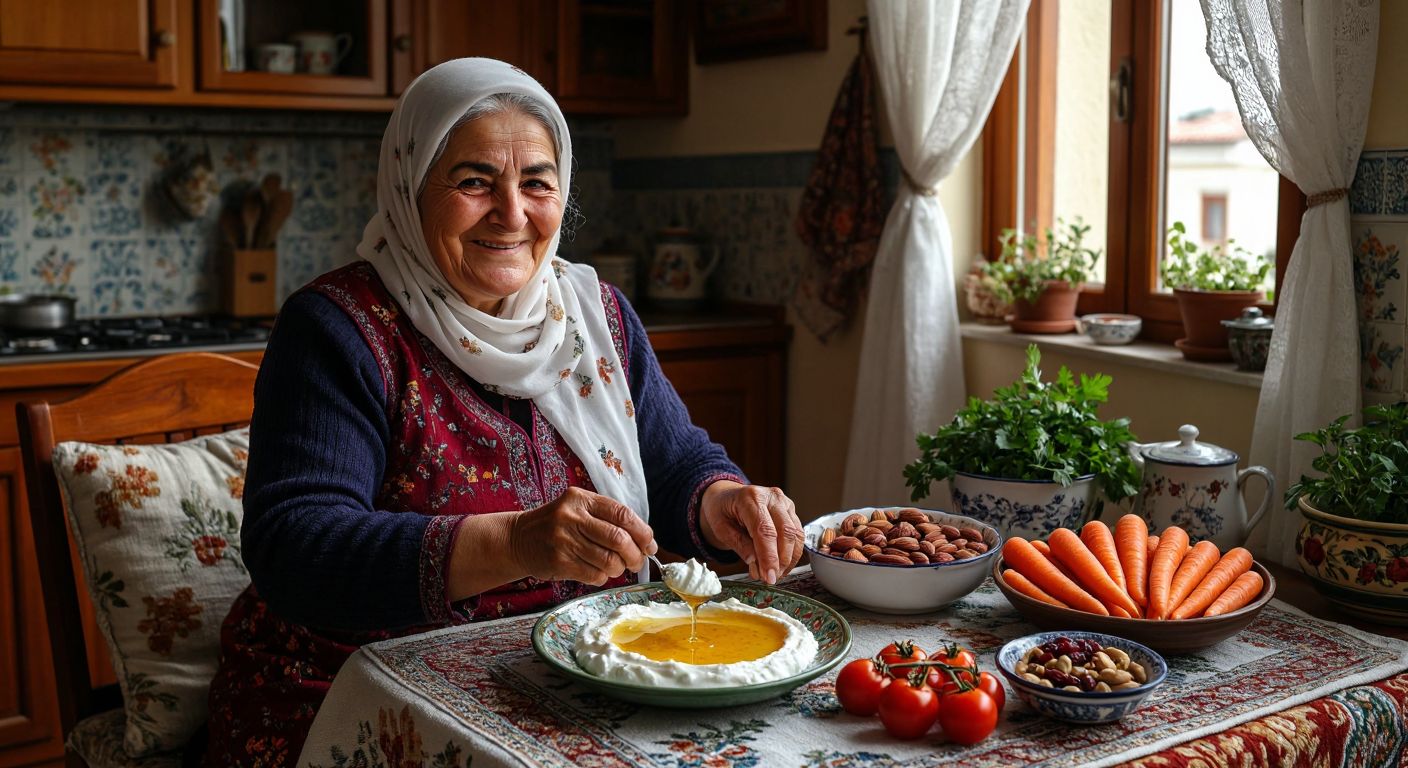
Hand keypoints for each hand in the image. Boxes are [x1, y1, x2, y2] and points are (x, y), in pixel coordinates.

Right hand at [509, 487, 654, 585]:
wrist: (518, 539)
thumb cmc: (557, 525)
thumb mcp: (578, 509)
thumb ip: (608, 519)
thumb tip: (646, 542)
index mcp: (582, 499)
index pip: (622, 514)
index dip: (642, 532)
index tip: (650, 545)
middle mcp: (572, 517)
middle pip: (619, 539)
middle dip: (635, 554)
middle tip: (638, 562)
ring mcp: (564, 540)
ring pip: (608, 560)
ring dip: (619, 568)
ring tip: (617, 568)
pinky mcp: (559, 562)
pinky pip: (594, 575)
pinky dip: (603, 577)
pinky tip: (598, 573)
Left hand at [699, 481, 802, 583]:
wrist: (726, 496)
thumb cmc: (722, 511)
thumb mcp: (721, 528)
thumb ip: (739, 545)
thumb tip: (756, 564)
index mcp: (750, 498)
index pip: (765, 531)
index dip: (769, 557)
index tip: (769, 577)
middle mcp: (771, 497)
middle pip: (785, 532)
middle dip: (781, 561)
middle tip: (771, 579)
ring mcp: (784, 502)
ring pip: (796, 534)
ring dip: (788, 559)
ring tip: (775, 574)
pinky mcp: (790, 510)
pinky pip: (797, 533)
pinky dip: (792, 552)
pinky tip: (781, 564)